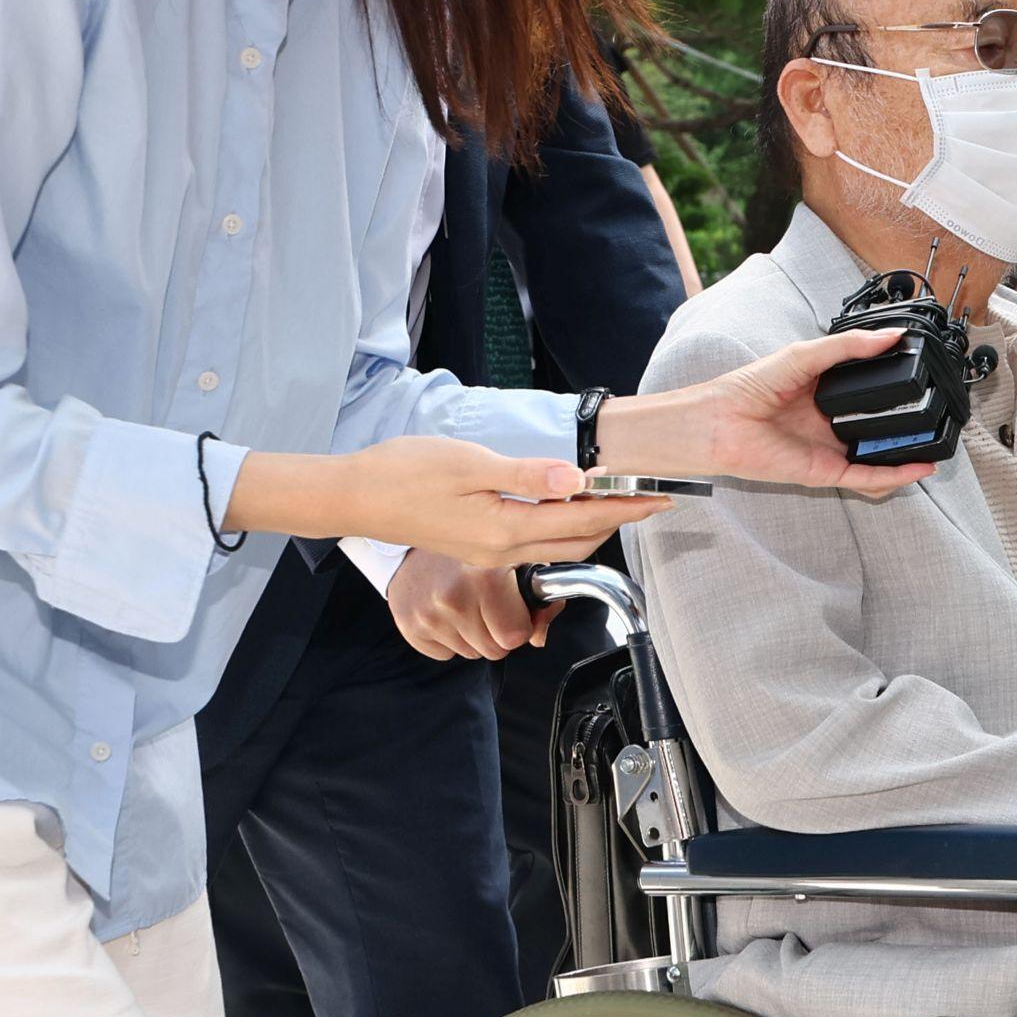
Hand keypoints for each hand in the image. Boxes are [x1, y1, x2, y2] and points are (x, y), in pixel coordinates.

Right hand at [280, 437, 670, 566]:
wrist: (358, 495)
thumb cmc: (405, 473)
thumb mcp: (470, 464)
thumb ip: (526, 474)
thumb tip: (575, 478)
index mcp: (505, 531)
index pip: (581, 520)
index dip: (624, 508)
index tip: (658, 496)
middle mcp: (503, 550)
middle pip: (578, 540)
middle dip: (618, 519)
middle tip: (649, 495)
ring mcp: (491, 552)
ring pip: (558, 543)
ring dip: (592, 522)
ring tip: (618, 497)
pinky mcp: (481, 545)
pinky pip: (536, 540)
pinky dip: (563, 523)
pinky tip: (568, 502)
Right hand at [386, 547, 556, 660]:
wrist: (417, 537)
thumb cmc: (472, 553)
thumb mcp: (518, 563)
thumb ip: (542, 604)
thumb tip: (538, 637)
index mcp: (486, 576)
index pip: (515, 636)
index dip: (520, 625)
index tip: (513, 609)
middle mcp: (454, 595)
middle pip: (494, 650)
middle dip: (497, 634)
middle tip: (488, 606)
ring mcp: (429, 613)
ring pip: (471, 653)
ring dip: (473, 635)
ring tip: (465, 603)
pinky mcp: (409, 625)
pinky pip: (445, 654)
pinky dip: (448, 638)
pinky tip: (445, 610)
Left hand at [599, 328, 937, 495]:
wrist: (720, 422)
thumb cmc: (751, 387)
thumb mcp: (806, 355)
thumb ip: (849, 347)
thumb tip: (890, 336)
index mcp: (827, 393)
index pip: (871, 391)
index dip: (896, 386)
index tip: (924, 376)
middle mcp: (832, 422)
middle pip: (879, 425)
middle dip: (908, 423)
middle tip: (938, 413)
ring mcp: (831, 449)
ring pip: (878, 455)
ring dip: (908, 453)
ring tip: (939, 443)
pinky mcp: (826, 472)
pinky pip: (867, 477)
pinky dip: (894, 475)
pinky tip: (918, 467)